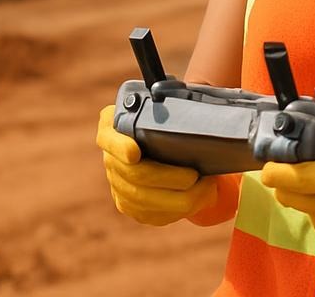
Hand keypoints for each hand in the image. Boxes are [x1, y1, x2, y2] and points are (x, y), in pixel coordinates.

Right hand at [96, 104, 219, 226]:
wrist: (163, 140)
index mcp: (112, 127)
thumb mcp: (164, 102)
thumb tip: (180, 100)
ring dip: (178, 199)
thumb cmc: (167, 116)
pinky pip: (151, 215)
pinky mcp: (129, 205)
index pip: (108, 137)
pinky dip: (177, 210)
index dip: (119, 146)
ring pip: (144, 201)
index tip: (135, 152)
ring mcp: (117, 184)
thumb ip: (165, 99)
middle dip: (168, 178)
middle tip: (195, 175)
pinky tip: (199, 200)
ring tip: (207, 188)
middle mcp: (110, 158)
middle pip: (134, 175)